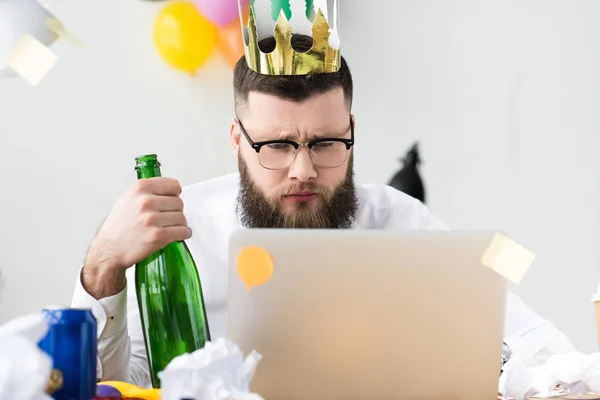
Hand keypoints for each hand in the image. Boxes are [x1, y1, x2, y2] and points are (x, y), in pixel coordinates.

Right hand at [82, 177, 191, 298]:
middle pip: (179, 203)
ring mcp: (152, 219)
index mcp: (140, 188)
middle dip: (175, 212)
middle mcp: (146, 202)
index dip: (174, 195)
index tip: (171, 201)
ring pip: (182, 218)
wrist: (109, 249)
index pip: (174, 185)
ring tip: (168, 228)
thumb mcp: (128, 198)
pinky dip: (184, 234)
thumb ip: (148, 191)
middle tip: (166, 219)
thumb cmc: (119, 226)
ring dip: (179, 224)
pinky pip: (184, 231)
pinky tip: (176, 235)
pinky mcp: (158, 236)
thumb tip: (170, 189)